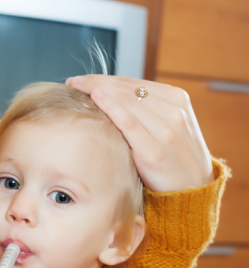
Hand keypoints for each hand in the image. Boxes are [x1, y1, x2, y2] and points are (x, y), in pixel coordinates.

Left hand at [66, 75, 212, 191]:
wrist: (193, 189)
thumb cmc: (172, 156)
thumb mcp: (166, 124)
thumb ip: (145, 109)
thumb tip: (108, 94)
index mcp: (176, 99)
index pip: (133, 83)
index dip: (105, 78)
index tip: (82, 79)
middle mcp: (173, 110)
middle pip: (127, 89)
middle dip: (97, 82)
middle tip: (73, 82)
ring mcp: (166, 130)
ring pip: (127, 101)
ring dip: (98, 90)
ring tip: (76, 87)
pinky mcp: (154, 151)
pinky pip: (129, 123)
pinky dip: (111, 108)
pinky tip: (95, 97)